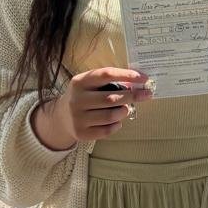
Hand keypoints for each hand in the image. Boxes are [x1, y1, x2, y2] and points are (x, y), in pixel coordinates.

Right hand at [31, 68, 151, 148]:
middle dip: (132, 96)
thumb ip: (109, 82)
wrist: (61, 117)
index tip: (144, 78)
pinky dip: (117, 125)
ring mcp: (77, 117)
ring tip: (125, 109)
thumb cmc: (84, 96)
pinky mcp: (81, 133)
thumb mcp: (89, 84)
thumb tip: (136, 83)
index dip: (127, 75)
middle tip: (146, 95)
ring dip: (124, 111)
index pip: (106, 75)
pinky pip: (107, 130)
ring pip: (110, 115)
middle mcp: (76, 99)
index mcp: (79, 82)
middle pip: (111, 97)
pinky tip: (116, 121)